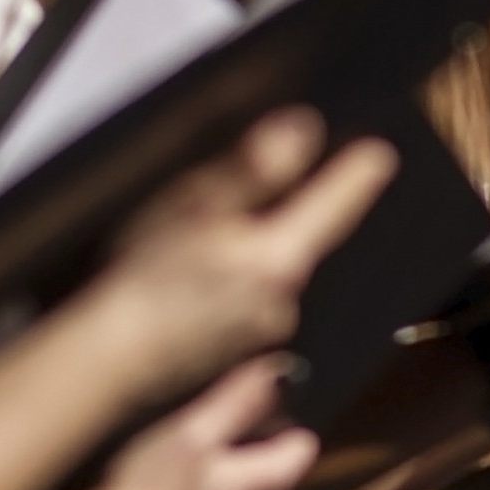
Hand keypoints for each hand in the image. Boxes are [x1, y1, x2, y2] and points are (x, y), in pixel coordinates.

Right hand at [90, 111, 398, 401]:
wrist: (109, 357)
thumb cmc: (145, 274)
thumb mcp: (194, 204)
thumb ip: (253, 171)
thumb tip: (304, 133)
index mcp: (281, 257)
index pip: (336, 207)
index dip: (356, 176)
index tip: (379, 154)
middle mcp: (286, 299)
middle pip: (300, 240)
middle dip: (284, 215)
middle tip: (242, 193)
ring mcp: (263, 331)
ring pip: (271, 272)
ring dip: (252, 252)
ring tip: (200, 241)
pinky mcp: (238, 351)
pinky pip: (248, 301)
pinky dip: (232, 284)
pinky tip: (191, 280)